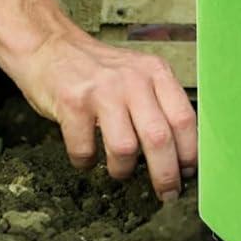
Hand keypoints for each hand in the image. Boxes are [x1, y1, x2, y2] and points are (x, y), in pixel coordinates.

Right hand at [17, 28, 197, 198]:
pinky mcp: (73, 103)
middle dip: (166, 175)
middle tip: (166, 194)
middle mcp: (133, 79)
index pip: (184, 118)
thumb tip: (181, 152)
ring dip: (123, 170)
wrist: (50, 45)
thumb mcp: (138, 74)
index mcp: (155, 72)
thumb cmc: (99, 71)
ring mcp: (102, 90)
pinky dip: (85, 162)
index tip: (188, 174)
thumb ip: (158, 103)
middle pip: (159, 138)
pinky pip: (85, 150)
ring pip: (125, 148)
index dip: (190, 152)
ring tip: (119, 170)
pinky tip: (85, 156)